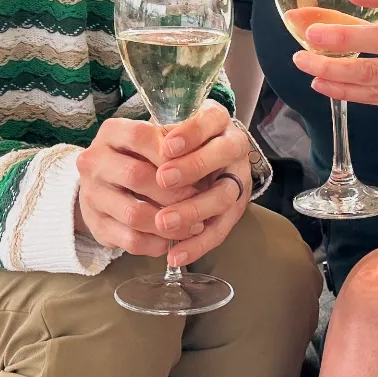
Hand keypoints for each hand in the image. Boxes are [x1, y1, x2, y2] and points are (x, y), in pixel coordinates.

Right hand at [76, 117, 200, 256]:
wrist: (104, 183)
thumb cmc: (141, 156)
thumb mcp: (154, 140)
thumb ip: (175, 143)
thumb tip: (202, 157)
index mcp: (110, 132)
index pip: (139, 136)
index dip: (169, 151)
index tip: (195, 162)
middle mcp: (92, 162)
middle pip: (137, 177)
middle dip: (174, 191)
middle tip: (200, 198)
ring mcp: (91, 195)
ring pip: (134, 214)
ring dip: (169, 223)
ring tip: (194, 225)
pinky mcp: (96, 226)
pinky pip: (131, 240)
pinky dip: (157, 243)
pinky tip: (174, 239)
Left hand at [155, 101, 252, 266]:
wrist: (206, 153)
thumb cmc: (180, 138)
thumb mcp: (173, 125)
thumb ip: (160, 133)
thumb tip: (139, 145)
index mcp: (218, 121)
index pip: (211, 120)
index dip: (191, 133)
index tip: (165, 146)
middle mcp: (234, 147)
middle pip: (223, 155)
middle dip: (193, 167)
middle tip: (163, 179)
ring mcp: (238, 180)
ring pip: (224, 195)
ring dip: (193, 209)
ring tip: (163, 222)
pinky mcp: (234, 210)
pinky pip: (220, 230)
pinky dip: (197, 245)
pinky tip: (174, 256)